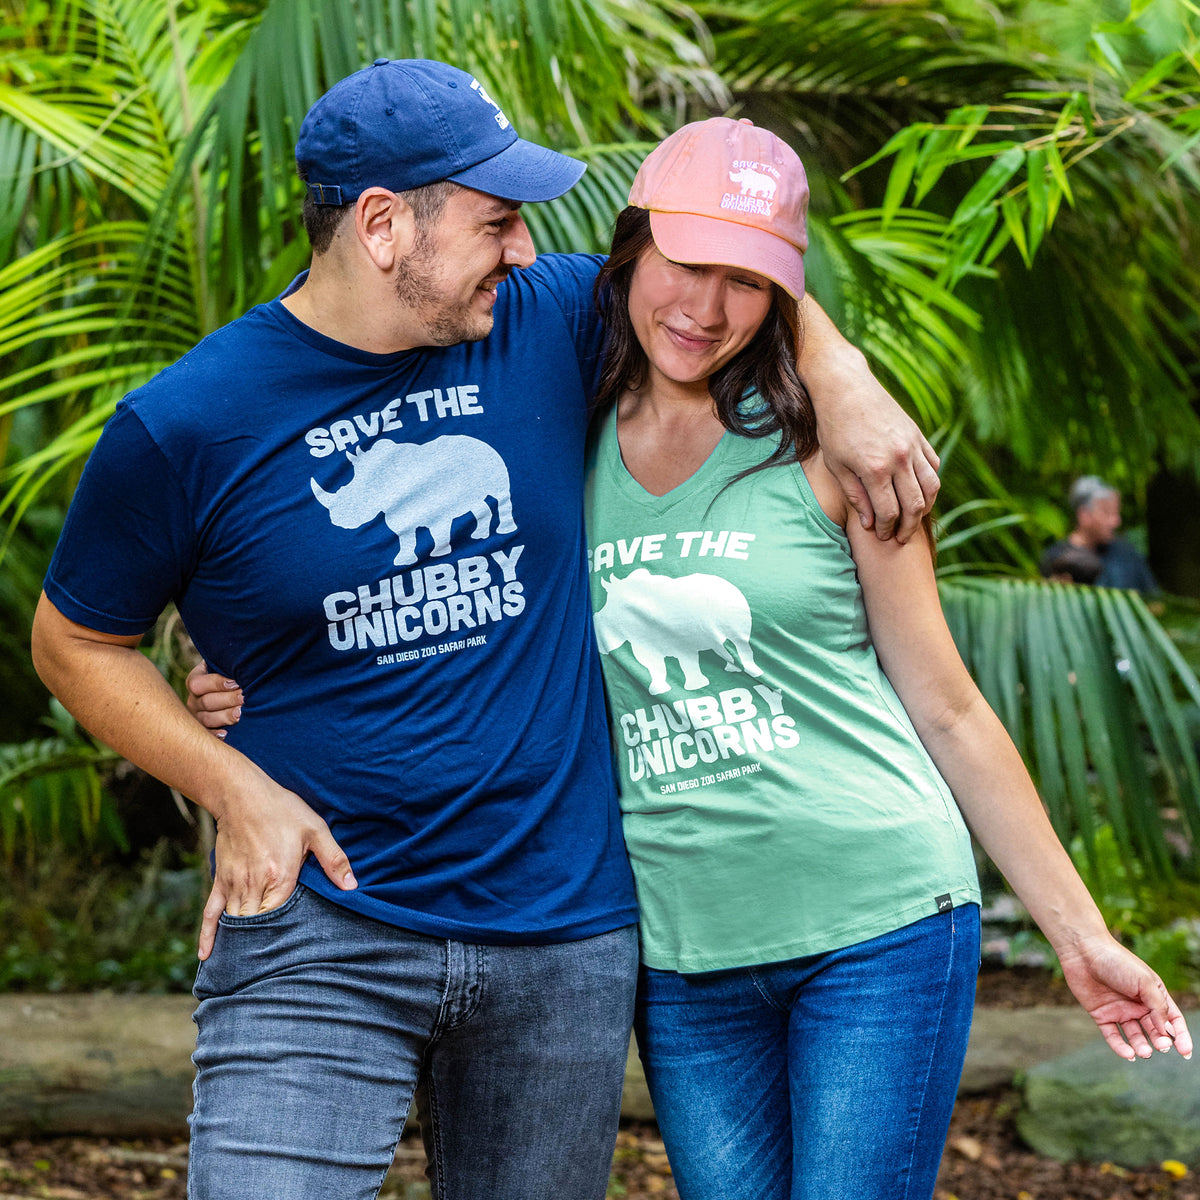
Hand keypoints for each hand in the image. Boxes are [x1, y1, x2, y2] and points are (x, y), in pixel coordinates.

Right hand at [186, 660, 241, 734]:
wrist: (236, 688)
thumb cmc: (233, 674)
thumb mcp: (226, 666)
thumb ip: (228, 664)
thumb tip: (238, 663)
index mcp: (195, 681)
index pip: (198, 684)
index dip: (216, 683)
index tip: (235, 683)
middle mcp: (193, 700)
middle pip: (206, 702)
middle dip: (228, 699)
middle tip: (244, 697)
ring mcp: (198, 716)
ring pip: (207, 719)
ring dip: (225, 716)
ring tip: (241, 713)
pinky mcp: (205, 730)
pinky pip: (207, 734)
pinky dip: (215, 735)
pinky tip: (226, 733)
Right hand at [198, 761, 356, 959]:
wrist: (242, 793)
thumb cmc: (283, 810)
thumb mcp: (316, 829)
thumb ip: (334, 860)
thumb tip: (352, 886)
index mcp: (279, 876)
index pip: (280, 919)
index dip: (285, 940)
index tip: (292, 959)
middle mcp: (254, 884)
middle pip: (256, 927)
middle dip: (262, 949)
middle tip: (271, 976)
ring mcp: (234, 883)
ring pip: (235, 923)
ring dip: (240, 946)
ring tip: (246, 974)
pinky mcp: (221, 878)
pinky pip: (211, 912)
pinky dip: (209, 934)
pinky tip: (207, 955)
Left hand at [816, 373, 939, 542]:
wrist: (846, 387)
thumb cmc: (834, 428)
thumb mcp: (837, 466)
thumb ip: (855, 496)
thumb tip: (870, 523)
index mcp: (875, 469)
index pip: (889, 512)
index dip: (887, 529)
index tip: (883, 536)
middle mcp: (899, 459)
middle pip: (915, 505)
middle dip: (908, 526)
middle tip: (901, 538)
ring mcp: (912, 446)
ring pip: (931, 486)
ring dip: (926, 507)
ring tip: (914, 519)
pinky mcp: (918, 435)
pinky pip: (932, 465)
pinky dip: (930, 482)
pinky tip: (920, 492)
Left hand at [1057, 933, 1192, 1060]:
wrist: (1084, 951)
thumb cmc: (1117, 962)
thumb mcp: (1145, 982)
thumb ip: (1158, 1007)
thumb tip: (1165, 1031)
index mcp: (1153, 994)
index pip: (1172, 1019)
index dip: (1180, 1036)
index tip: (1185, 1052)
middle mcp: (1137, 1005)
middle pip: (1154, 1030)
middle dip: (1160, 1041)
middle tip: (1162, 1047)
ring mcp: (1119, 1010)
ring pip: (1135, 1036)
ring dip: (1141, 1046)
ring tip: (1145, 1052)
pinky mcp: (1101, 1015)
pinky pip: (1113, 1036)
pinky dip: (1120, 1047)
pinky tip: (1129, 1054)